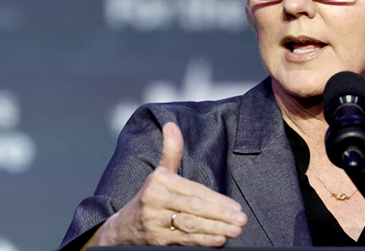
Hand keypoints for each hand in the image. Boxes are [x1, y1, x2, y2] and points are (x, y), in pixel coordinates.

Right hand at [95, 122, 247, 246]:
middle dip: (220, 215)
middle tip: (241, 220)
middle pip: (193, 208)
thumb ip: (171, 151)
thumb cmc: (150, 197)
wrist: (123, 227)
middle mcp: (156, 201)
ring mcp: (155, 221)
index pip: (194, 191)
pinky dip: (202, 241)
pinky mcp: (155, 240)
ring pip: (189, 225)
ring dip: (214, 229)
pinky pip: (183, 240)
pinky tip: (218, 240)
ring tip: (235, 231)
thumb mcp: (159, 172)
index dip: (216, 200)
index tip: (236, 207)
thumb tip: (172, 125)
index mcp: (160, 182)